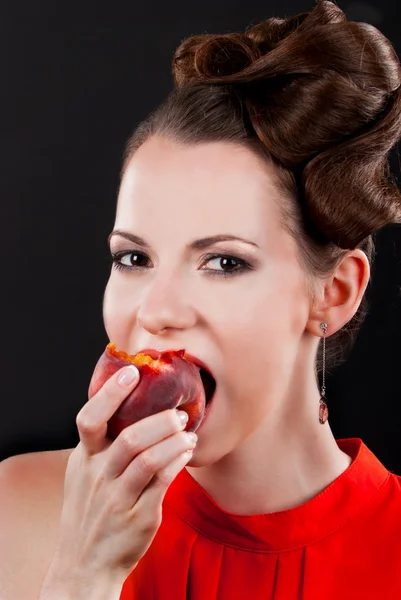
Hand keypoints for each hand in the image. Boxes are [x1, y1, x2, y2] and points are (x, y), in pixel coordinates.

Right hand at [52, 365, 196, 584]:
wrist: (85, 565)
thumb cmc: (91, 512)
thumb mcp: (85, 477)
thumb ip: (103, 447)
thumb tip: (137, 410)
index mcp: (83, 460)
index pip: (89, 419)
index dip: (110, 393)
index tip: (132, 372)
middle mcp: (97, 477)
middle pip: (128, 437)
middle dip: (159, 420)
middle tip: (179, 412)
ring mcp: (117, 499)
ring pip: (149, 459)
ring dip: (174, 440)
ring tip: (188, 431)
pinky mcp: (139, 517)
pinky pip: (162, 482)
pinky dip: (178, 461)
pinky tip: (187, 452)